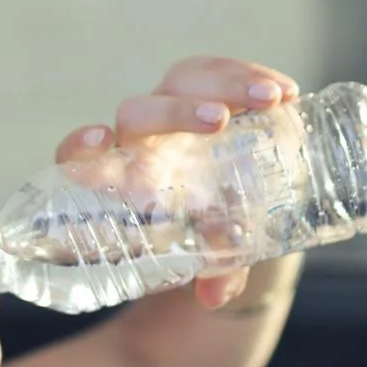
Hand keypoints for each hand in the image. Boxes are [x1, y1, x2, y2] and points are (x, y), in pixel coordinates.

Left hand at [53, 56, 299, 308]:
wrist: (237, 212)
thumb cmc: (204, 236)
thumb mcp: (210, 257)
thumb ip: (214, 272)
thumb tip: (213, 295)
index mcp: (122, 179)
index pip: (80, 156)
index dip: (81, 147)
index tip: (99, 139)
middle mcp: (141, 139)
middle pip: (138, 112)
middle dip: (176, 113)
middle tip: (219, 122)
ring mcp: (174, 108)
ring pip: (183, 80)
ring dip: (226, 85)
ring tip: (270, 101)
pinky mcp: (209, 90)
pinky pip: (220, 72)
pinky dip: (251, 76)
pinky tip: (286, 93)